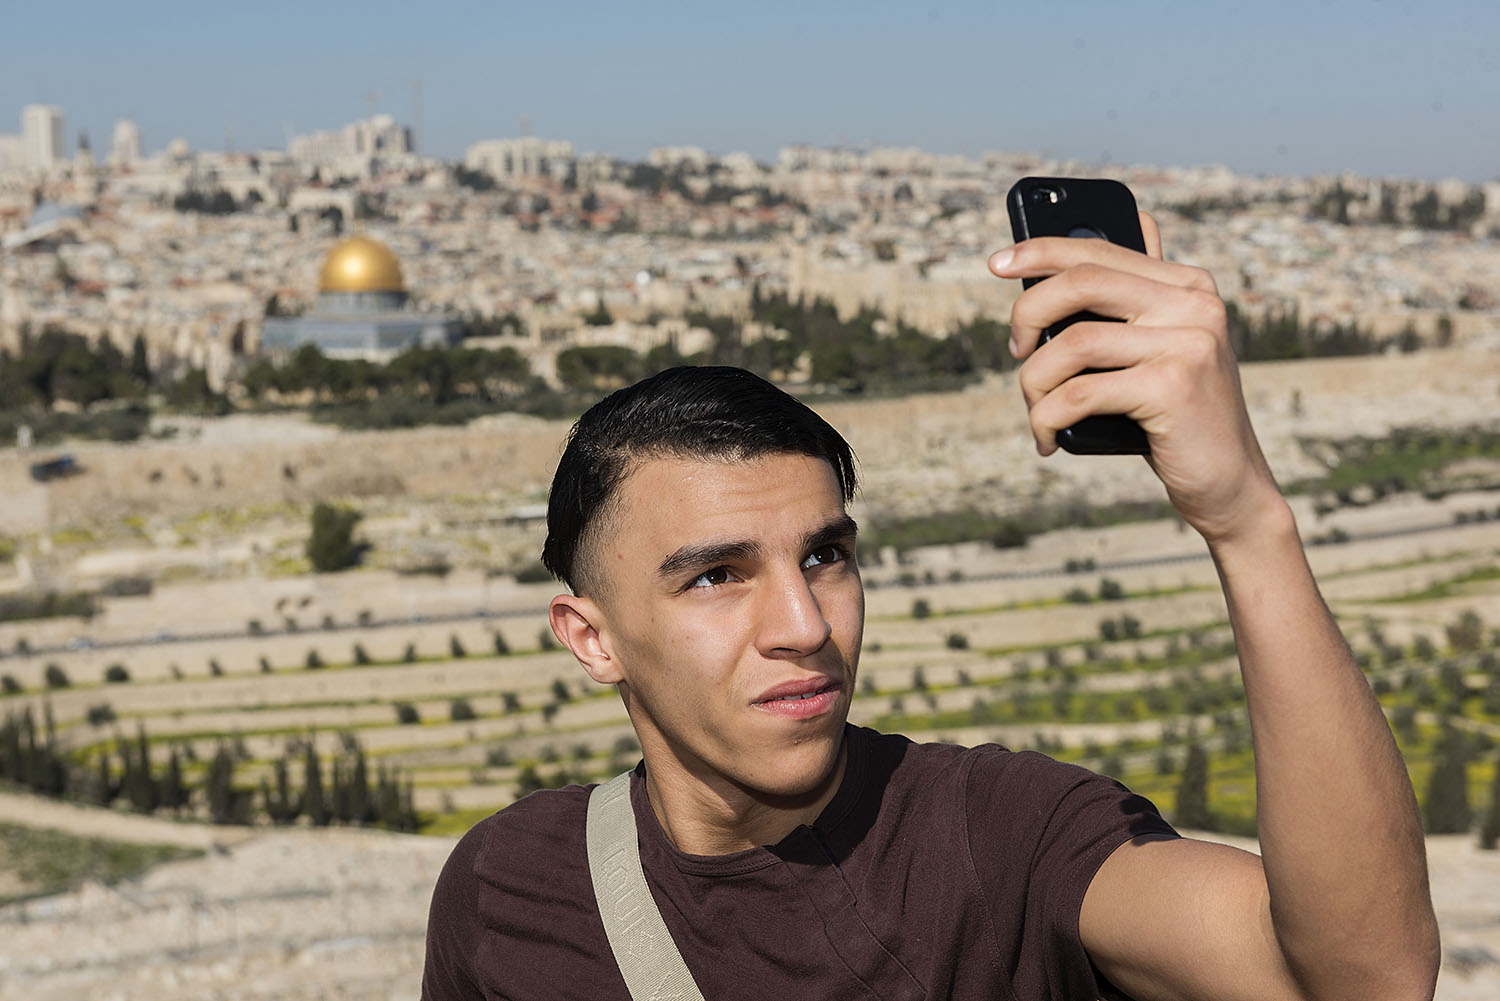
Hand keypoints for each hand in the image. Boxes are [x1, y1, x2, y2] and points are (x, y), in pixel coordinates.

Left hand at [988, 213, 1285, 547]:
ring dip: (1035, 381)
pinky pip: (1079, 394)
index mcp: (1188, 285)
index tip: (998, 263)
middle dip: (1028, 314)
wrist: (1229, 482)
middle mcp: (1194, 304)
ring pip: (1073, 343)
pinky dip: (1047, 418)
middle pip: (1082, 282)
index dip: (1041, 251)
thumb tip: (1061, 254)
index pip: (1101, 251)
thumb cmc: (1174, 416)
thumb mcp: (1155, 351)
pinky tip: (1047, 439)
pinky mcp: (1173, 388)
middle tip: (1017, 350)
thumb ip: (1127, 305)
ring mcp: (1188, 343)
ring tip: (1036, 409)